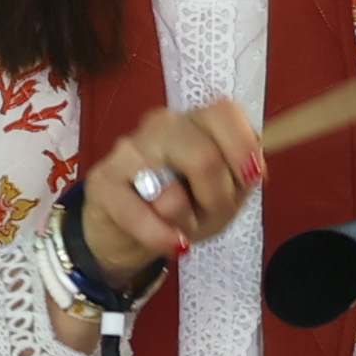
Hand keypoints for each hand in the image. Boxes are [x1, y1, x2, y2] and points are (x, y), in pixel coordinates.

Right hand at [79, 96, 265, 293]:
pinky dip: (161, 236)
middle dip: (219, 198)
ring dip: (186, 221)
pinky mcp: (103, 182)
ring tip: (181, 225)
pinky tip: (172, 243)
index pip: (224, 113)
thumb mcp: (222, 196)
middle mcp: (161, 126)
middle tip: (214, 213)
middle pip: (204, 156)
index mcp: (195, 121)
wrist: (126, 231)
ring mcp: (128, 150)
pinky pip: (140, 215)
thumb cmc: (181, 209)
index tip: (249, 178)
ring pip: (171, 191)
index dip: (243, 148)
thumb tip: (252, 169)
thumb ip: (242, 178)